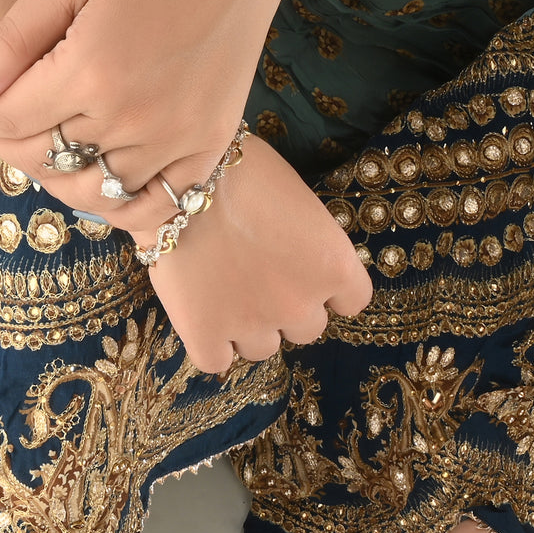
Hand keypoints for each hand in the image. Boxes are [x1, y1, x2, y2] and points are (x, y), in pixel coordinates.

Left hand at [0, 0, 307, 236]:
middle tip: (10, 124)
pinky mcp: (206, 148)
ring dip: (62, 178)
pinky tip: (105, 186)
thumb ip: (14, 37)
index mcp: (89, 72)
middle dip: (13, 144)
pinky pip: (158, 206)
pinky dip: (124, 208)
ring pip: (95, 193)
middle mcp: (130, 117)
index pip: (10, 122)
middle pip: (46, 161)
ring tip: (55, 151)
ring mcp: (173, 140)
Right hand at [138, 134, 372, 372]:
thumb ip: (307, 243)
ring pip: (262, 348)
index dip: (327, 289)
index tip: (306, 274)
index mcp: (334, 266)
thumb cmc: (242, 172)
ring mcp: (253, 324)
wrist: (181, 178)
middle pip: (306, 329)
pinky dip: (210, 344)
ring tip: (223, 290)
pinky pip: (216, 360)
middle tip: (257, 276)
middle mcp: (300, 304)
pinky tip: (201, 315)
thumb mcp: (299, 201)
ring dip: (248, 327)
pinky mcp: (206, 335)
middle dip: (286, 307)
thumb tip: (294, 256)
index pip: (352, 301)